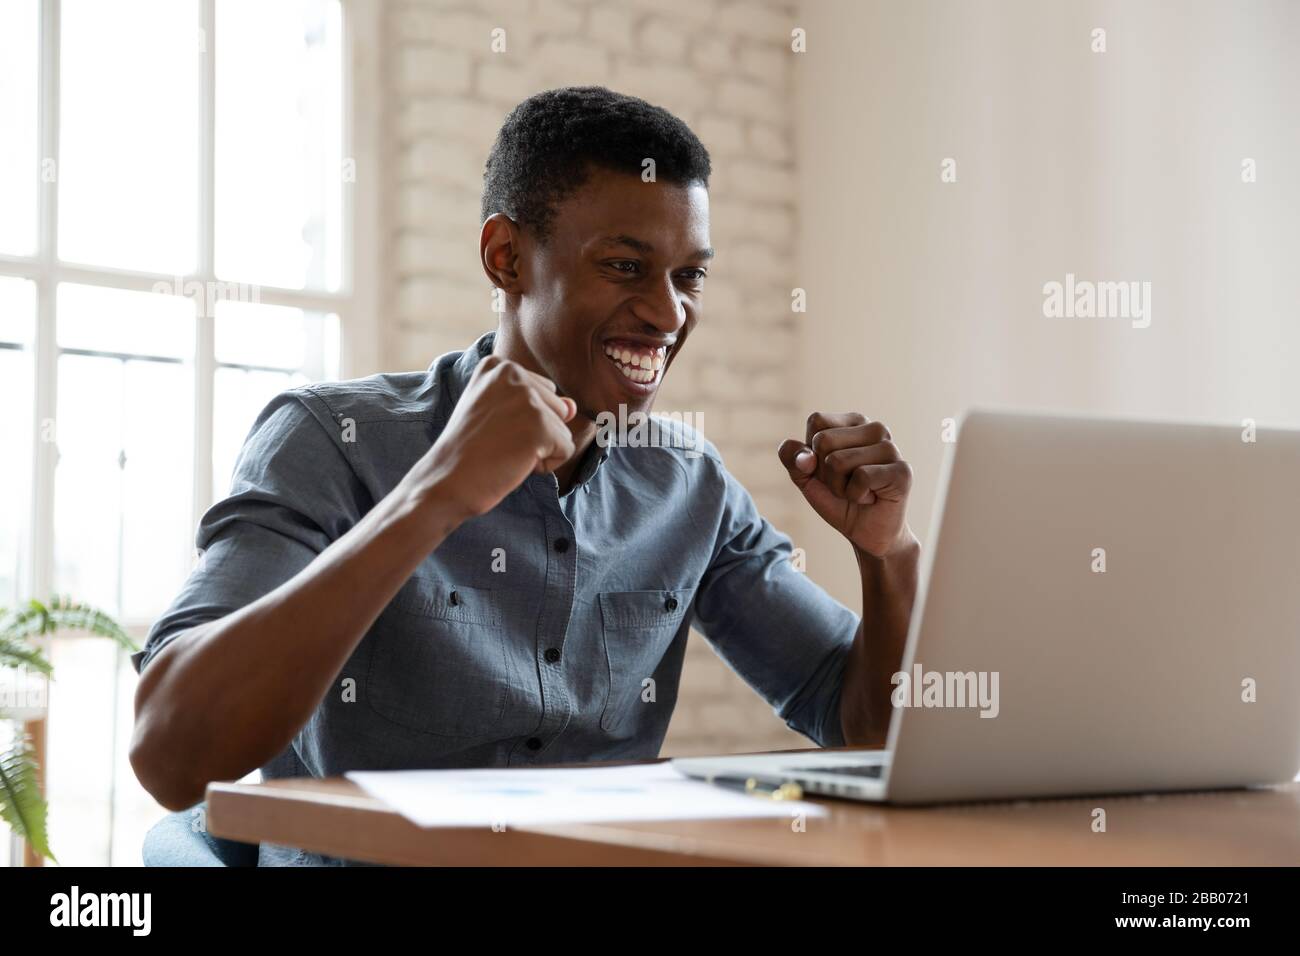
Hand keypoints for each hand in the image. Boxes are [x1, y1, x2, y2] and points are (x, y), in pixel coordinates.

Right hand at [411, 355, 576, 518]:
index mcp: (498, 365)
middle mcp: (513, 373)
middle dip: (535, 433)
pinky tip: (514, 463)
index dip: (522, 421)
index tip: (490, 429)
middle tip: (497, 442)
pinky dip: (545, 465)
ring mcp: (527, 398)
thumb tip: (572, 407)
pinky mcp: (539, 424)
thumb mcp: (500, 416)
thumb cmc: (469, 451)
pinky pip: (566, 449)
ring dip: (540, 450)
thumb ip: (539, 404)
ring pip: (562, 429)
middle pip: (557, 407)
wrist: (446, 481)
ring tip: (504, 452)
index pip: (541, 393)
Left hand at [778, 412, 913, 556]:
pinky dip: (856, 496)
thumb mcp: (806, 478)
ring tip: (859, 492)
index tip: (830, 469)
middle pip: (824, 441)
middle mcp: (875, 428)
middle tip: (846, 484)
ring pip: (838, 461)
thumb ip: (793, 459)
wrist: (867, 534)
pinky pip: (860, 477)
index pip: (817, 421)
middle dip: (825, 473)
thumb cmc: (838, 500)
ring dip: (840, 487)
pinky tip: (871, 498)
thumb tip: (805, 457)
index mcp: (854, 421)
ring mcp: (891, 448)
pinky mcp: (902, 471)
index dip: (813, 452)